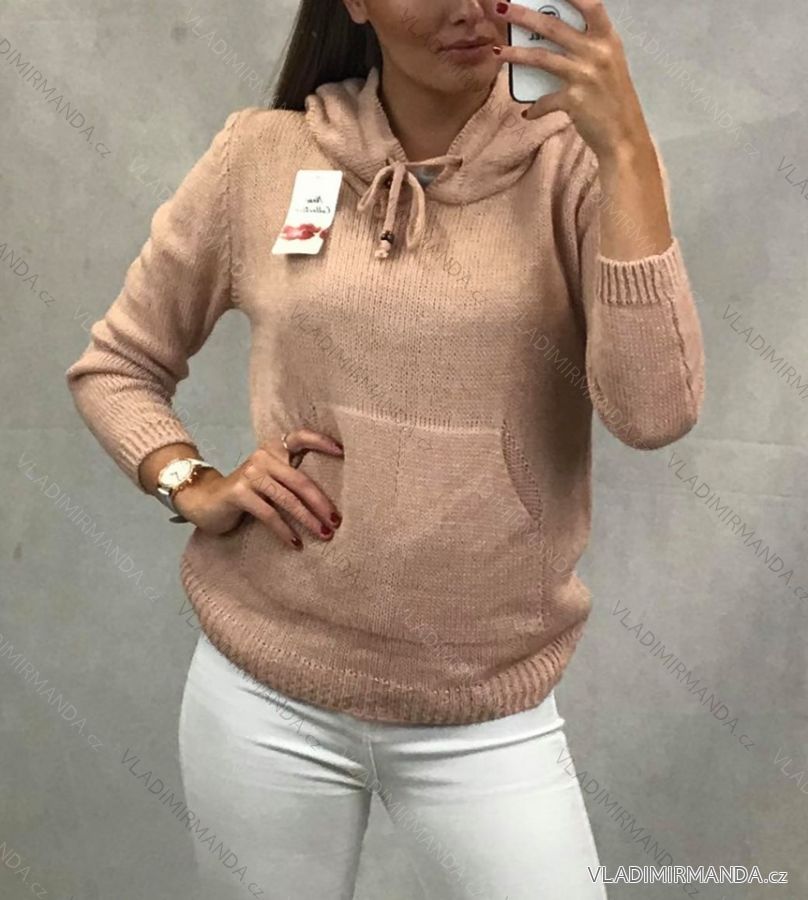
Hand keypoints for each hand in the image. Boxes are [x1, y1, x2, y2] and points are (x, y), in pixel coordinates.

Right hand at [172, 428, 344, 546]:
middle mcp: (262, 457)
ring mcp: (250, 474)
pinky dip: (285, 531)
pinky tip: (296, 544)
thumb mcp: (268, 479)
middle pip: (301, 480)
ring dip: (308, 520)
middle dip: (322, 503)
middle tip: (336, 521)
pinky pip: (269, 514)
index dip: (321, 442)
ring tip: (323, 534)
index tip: (342, 452)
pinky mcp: (239, 493)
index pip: (300, 438)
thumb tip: (327, 499)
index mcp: (273, 449)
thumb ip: (289, 478)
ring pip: (288, 499)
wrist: (203, 500)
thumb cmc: (245, 493)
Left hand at [494, 0, 651, 159]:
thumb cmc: (613, 99)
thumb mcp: (608, 64)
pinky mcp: (574, 100)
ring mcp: (585, 75)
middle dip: (523, 15)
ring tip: (496, 51)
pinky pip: (544, 100)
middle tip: (502, 8)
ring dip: (515, 53)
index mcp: (607, 39)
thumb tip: (551, 35)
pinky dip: (534, 107)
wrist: (623, 136)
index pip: (590, 4)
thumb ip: (587, 47)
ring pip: (541, 57)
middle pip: (553, 26)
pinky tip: (527, 111)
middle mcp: (597, 52)